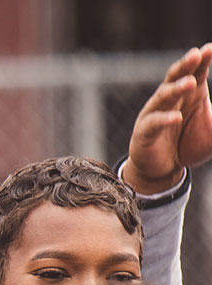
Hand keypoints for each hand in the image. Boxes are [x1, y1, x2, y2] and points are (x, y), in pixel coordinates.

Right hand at [123, 44, 211, 194]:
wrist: (164, 170)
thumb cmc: (189, 145)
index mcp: (191, 94)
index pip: (196, 72)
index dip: (202, 60)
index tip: (210, 49)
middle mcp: (171, 99)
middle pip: (175, 77)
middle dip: (185, 65)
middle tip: (195, 55)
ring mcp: (154, 113)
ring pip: (163, 96)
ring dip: (176, 88)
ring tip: (189, 83)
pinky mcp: (144, 132)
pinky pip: (153, 123)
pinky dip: (164, 120)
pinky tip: (175, 118)